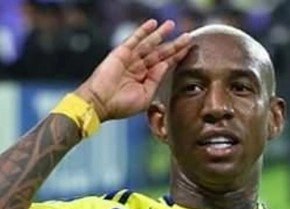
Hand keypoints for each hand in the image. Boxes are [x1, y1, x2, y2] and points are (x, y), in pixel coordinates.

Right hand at [75, 19, 191, 121]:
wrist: (100, 103)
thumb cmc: (121, 105)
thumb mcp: (146, 96)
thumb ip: (157, 80)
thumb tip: (165, 65)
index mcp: (146, 79)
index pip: (164, 65)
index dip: (177, 57)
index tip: (189, 50)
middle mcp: (139, 67)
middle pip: (160, 53)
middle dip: (174, 45)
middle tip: (187, 37)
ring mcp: (131, 59)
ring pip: (149, 44)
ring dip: (161, 34)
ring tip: (172, 25)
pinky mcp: (121, 52)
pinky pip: (134, 39)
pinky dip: (143, 31)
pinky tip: (153, 23)